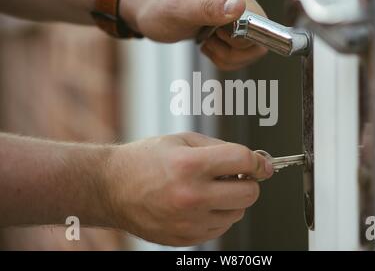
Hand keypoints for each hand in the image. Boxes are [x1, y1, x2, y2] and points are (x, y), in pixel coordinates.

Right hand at [103, 132, 273, 245]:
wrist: (111, 188)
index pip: (243, 161)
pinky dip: (217, 215)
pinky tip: (199, 203)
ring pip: (237, 213)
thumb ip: (220, 148)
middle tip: (235, 176)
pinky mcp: (185, 238)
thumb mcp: (182, 140)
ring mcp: (188, 222)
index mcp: (189, 165)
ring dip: (232, 200)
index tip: (261, 164)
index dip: (258, 161)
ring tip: (210, 189)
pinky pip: (220, 228)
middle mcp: (190, 196)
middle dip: (248, 182)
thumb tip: (253, 161)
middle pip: (249, 194)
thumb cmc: (145, 160)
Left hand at [120, 0, 268, 70]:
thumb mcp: (180, 8)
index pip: (260, 24)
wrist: (149, 10)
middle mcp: (240, 5)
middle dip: (233, 52)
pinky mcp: (231, 32)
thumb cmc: (160, 7)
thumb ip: (209, 8)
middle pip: (259, 41)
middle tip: (209, 42)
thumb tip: (239, 6)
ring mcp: (236, 20)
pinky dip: (225, 60)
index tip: (220, 37)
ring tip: (207, 46)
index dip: (244, 39)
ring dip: (228, 58)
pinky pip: (240, 56)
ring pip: (251, 52)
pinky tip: (208, 48)